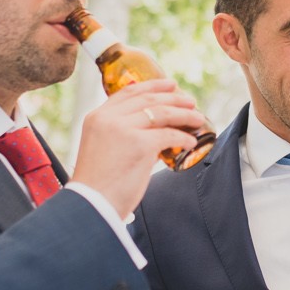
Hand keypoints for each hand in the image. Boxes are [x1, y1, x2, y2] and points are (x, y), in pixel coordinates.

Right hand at [71, 80, 210, 215]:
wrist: (91, 204)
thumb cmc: (99, 185)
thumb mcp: (107, 150)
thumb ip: (129, 137)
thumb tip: (160, 134)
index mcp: (97, 117)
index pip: (128, 92)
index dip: (152, 85)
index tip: (170, 85)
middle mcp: (108, 118)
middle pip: (148, 99)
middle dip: (173, 98)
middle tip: (190, 102)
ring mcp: (123, 129)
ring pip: (161, 113)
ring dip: (184, 115)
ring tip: (198, 119)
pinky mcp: (138, 144)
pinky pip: (168, 135)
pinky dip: (183, 138)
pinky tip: (190, 143)